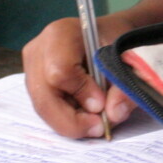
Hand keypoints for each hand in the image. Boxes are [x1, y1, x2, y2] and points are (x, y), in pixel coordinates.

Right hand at [23, 11, 140, 137]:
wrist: (109, 37)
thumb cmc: (118, 43)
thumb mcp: (131, 58)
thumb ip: (126, 86)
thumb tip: (113, 114)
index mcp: (61, 34)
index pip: (60, 72)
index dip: (81, 93)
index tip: (103, 105)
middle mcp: (38, 50)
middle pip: (44, 96)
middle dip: (72, 120)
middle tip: (99, 128)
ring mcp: (31, 68)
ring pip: (43, 108)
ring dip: (71, 121)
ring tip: (96, 121)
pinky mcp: (33, 83)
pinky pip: (46, 109)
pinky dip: (67, 118)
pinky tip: (85, 115)